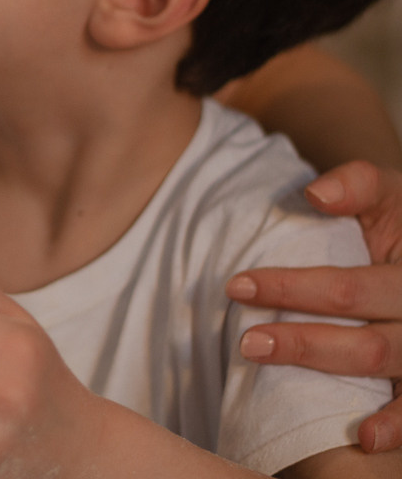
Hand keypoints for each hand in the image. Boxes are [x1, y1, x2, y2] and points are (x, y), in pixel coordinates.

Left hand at [226, 161, 401, 452]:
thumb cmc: (399, 221)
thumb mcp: (388, 193)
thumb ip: (357, 185)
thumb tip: (315, 196)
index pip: (348, 288)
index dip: (292, 289)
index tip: (237, 286)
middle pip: (367, 340)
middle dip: (302, 342)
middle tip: (244, 340)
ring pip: (382, 368)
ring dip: (325, 371)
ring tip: (269, 367)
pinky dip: (396, 426)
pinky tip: (362, 436)